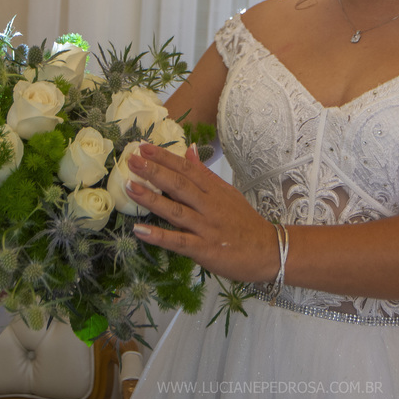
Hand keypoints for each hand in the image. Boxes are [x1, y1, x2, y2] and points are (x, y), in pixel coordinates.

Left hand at [126, 143, 279, 283]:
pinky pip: (179, 242)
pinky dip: (159, 236)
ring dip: (151, 199)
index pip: (187, 169)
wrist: (268, 250)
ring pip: (176, 210)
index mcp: (214, 190)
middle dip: (154, 171)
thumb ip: (206, 173)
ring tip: (130, 187)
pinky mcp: (205, 249)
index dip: (165, 157)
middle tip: (131, 160)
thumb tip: (190, 149)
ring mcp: (206, 227)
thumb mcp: (228, 192)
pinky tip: (140, 231)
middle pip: (179, 185)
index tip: (144, 147)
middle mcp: (209, 205)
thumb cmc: (245, 222)